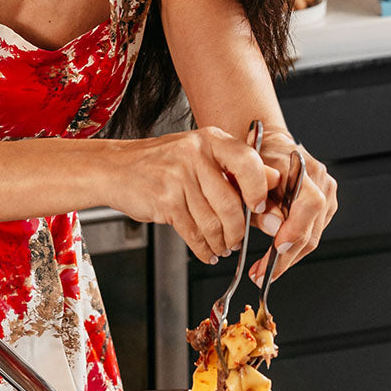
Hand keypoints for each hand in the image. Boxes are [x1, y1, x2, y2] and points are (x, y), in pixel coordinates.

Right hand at [112, 127, 279, 263]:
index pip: (249, 162)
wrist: (114, 168)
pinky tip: (206, 250)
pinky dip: (203, 248)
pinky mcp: (164, 200)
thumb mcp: (201, 156)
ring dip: (221, 242)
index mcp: (210, 139)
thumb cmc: (161, 164)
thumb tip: (275, 182)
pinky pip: (193, 233)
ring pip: (213, 222)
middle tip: (237, 239)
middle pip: (231, 203)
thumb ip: (236, 169)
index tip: (260, 208)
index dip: (259, 190)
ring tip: (222, 247)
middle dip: (237, 230)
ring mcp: (178, 176)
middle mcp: (195, 154)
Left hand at [248, 127, 336, 283]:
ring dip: (288, 258)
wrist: (268, 144)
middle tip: (261, 274)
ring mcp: (326, 194)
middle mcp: (320, 181)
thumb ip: (259, 203)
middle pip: (311, 227)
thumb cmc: (254, 158)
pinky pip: (312, 233)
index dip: (296, 228)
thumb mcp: (246, 177)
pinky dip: (294, 248)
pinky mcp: (325, 206)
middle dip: (285, 256)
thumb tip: (274, 229)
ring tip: (264, 272)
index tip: (277, 249)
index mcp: (302, 168)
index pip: (310, 203)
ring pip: (313, 236)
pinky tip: (276, 258)